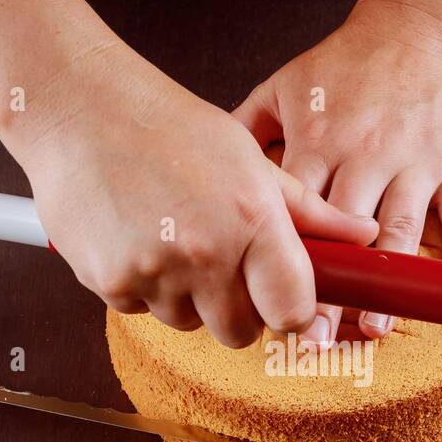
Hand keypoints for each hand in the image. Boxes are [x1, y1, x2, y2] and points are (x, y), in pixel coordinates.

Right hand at [15, 48, 378, 347]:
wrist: (78, 109)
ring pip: (189, 323)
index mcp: (251, 220)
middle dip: (236, 307)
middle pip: (240, 332)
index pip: (292, 312)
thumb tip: (363, 236)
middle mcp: (205, 254)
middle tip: (221, 261)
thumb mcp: (250, 159)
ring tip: (172, 236)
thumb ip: (308, 212)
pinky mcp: (109, 284)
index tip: (280, 296)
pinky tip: (137, 236)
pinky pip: (142, 311)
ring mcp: (154, 273)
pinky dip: (143, 286)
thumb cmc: (168, 126)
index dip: (289, 311)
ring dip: (187, 296)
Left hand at [234, 3, 441, 345]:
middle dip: (331, 287)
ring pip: (402, 231)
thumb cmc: (345, 64)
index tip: (270, 305)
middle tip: (313, 337)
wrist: (416, 26)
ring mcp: (416, 160)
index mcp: (320, 139)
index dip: (285, 261)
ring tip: (372, 327)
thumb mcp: (283, 88)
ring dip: (389, 283)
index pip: (298, 212)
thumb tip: (202, 180)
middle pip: (346, 234)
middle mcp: (368, 153)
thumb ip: (245, 133)